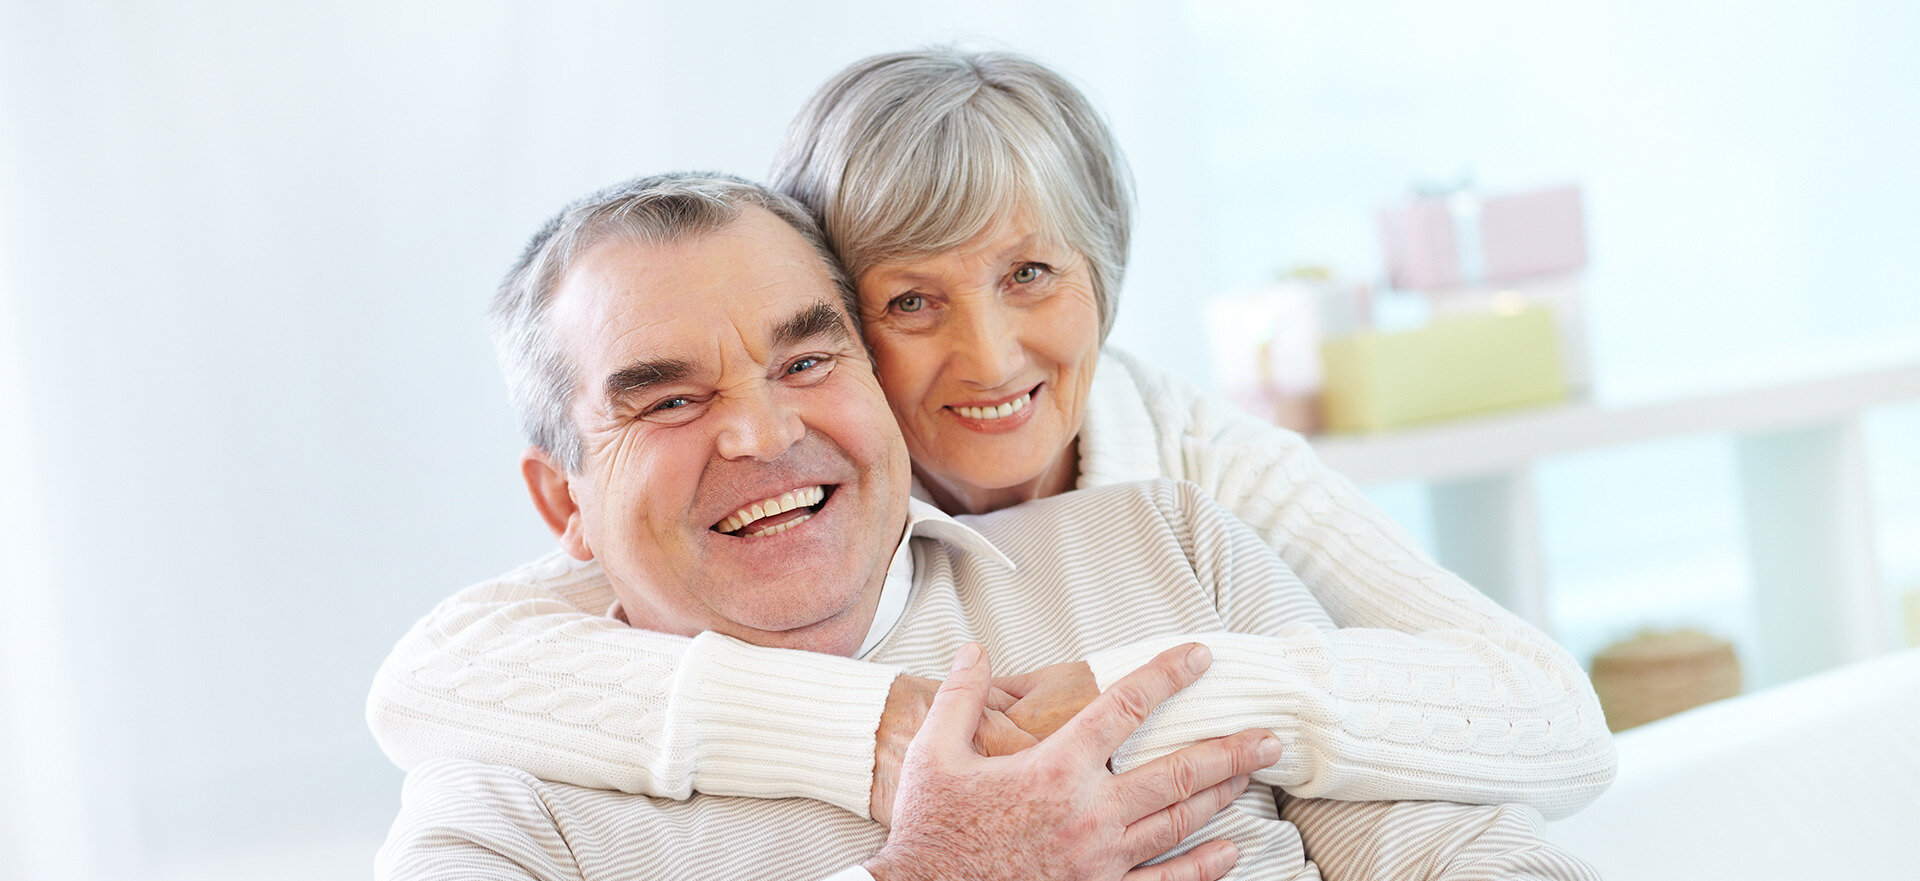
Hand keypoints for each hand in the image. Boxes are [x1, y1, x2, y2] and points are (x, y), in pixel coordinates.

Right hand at [864, 643, 1281, 880]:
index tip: (1199, 656)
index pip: (1125, 708)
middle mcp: (1090, 812)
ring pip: (1178, 822)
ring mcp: (1101, 859)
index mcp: (1056, 768)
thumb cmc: (931, 829)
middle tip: (1269, 735)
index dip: (1167, 675)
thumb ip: (960, 698)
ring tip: (1251, 774)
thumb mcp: (934, 755)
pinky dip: (1203, 867)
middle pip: (1177, 772)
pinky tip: (1230, 851)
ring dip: (1221, 795)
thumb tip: (973, 651)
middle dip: (1229, 749)